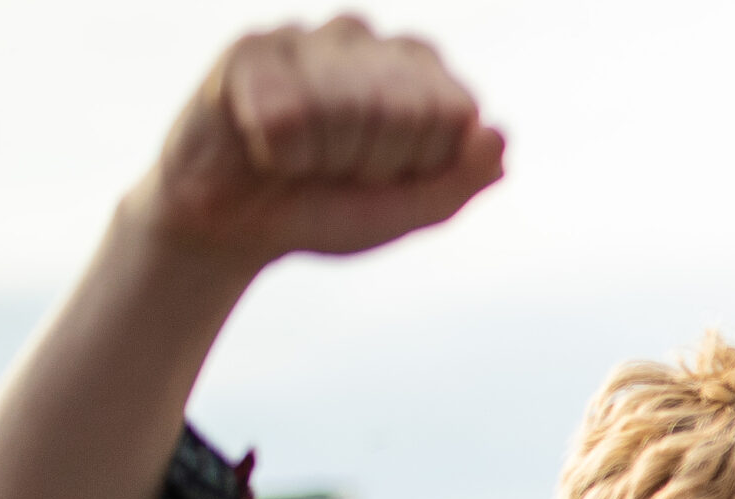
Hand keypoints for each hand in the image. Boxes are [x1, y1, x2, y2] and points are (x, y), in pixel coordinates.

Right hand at [137, 20, 505, 271]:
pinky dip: (278, 150)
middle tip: (338, 168)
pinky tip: (264, 144)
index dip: (419, 162)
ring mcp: (311, 37)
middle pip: (402, 108)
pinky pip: (286, 112)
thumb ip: (465, 179)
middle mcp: (371, 40)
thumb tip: (499, 135)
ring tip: (301, 157)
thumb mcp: (411, 209)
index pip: (454, 112)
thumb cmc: (330, 209)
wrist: (236, 227)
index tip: (385, 174)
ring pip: (346, 107)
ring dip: (323, 157)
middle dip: (371, 161)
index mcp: (423, 73)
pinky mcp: (253, 48)